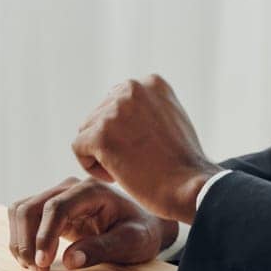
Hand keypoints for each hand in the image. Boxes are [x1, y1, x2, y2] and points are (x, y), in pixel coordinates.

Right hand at [7, 176, 176, 270]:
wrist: (142, 226)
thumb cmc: (140, 232)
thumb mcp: (132, 242)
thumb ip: (102, 249)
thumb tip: (69, 261)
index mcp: (92, 190)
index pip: (56, 208)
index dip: (44, 236)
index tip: (42, 264)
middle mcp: (71, 188)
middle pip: (31, 207)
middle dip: (28, 242)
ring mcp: (59, 196)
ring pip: (22, 211)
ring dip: (20, 241)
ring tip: (34, 269)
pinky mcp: (51, 209)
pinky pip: (25, 218)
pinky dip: (22, 239)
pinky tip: (34, 260)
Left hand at [70, 74, 217, 222]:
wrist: (191, 188)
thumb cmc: (184, 164)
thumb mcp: (172, 118)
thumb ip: (147, 107)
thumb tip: (118, 112)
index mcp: (150, 83)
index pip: (116, 102)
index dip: (124, 130)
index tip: (144, 149)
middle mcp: (132, 89)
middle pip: (99, 116)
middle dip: (111, 141)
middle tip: (137, 162)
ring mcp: (114, 110)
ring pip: (87, 132)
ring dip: (102, 154)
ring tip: (130, 169)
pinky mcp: (100, 135)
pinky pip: (79, 149)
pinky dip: (93, 167)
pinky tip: (117, 177)